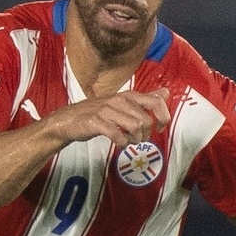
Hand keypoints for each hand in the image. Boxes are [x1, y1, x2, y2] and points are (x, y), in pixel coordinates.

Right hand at [48, 87, 170, 148]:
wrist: (68, 120)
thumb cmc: (100, 113)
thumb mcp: (124, 103)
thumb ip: (146, 99)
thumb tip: (167, 92)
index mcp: (128, 95)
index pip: (155, 102)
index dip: (163, 117)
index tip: (160, 128)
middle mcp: (119, 100)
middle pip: (146, 120)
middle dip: (146, 134)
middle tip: (137, 138)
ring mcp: (107, 110)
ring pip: (135, 127)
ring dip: (135, 139)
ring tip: (128, 140)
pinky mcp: (96, 122)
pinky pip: (118, 135)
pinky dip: (122, 143)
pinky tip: (119, 143)